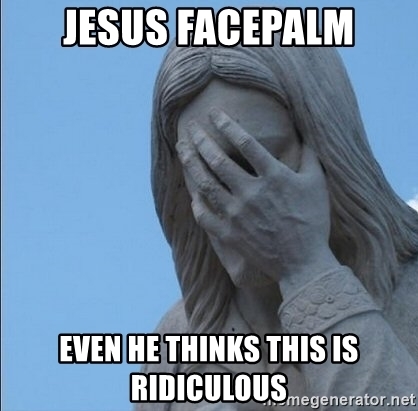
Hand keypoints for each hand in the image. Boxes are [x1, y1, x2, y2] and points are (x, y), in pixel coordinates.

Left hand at [176, 108, 339, 289]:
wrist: (303, 263)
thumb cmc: (313, 221)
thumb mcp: (317, 185)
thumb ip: (310, 157)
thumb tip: (305, 134)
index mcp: (273, 176)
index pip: (245, 142)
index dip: (227, 124)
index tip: (214, 113)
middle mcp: (250, 192)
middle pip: (218, 160)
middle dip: (201, 140)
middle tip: (190, 127)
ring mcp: (237, 214)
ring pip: (206, 184)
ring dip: (191, 164)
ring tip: (182, 149)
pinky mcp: (229, 233)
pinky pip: (205, 216)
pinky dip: (196, 203)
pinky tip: (192, 193)